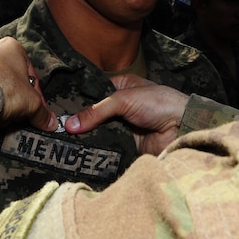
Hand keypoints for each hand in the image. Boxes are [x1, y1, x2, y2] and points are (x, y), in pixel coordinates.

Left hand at [0, 37, 57, 130]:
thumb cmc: (2, 86)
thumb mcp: (31, 102)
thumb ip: (42, 112)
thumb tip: (49, 121)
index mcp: (13, 47)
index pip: (30, 74)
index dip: (35, 95)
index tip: (34, 109)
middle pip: (11, 81)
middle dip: (15, 99)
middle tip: (17, 113)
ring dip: (0, 101)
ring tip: (0, 114)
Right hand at [65, 74, 189, 156]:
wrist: (182, 127)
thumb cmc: (159, 103)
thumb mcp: (124, 99)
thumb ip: (97, 110)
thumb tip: (70, 124)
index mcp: (120, 86)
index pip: (93, 92)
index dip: (77, 100)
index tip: (58, 108)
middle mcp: (120, 106)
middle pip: (93, 114)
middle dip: (79, 121)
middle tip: (56, 127)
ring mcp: (122, 126)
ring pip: (97, 131)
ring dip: (86, 136)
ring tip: (62, 140)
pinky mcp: (125, 144)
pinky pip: (106, 147)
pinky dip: (96, 149)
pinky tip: (79, 151)